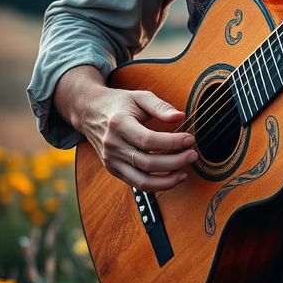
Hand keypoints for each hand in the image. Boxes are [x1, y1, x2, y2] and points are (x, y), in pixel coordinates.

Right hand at [82, 87, 197, 190]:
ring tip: (185, 171)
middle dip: (175, 162)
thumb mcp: (139, 96)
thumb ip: (160, 106)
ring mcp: (111, 160)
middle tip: (193, 154)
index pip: (148, 140)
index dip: (172, 142)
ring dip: (167, 180)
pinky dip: (156, 185)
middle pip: (147, 162)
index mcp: (119, 124)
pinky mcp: (113, 169)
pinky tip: (172, 177)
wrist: (89, 112)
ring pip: (142, 180)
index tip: (190, 139)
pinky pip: (136, 184)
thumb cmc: (119, 103)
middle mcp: (112, 145)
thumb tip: (180, 117)